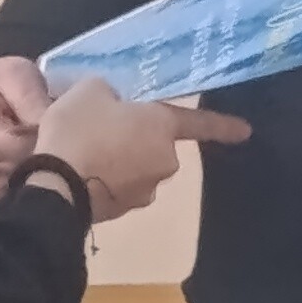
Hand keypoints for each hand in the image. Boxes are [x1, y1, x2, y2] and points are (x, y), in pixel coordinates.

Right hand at [34, 77, 249, 223]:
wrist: (55, 186)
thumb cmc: (79, 130)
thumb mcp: (88, 91)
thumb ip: (108, 93)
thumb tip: (112, 104)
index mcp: (161, 127)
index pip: (198, 123)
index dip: (223, 125)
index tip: (246, 131)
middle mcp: (164, 161)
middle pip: (153, 144)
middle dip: (133, 138)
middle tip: (98, 130)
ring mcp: (144, 190)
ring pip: (134, 167)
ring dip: (116, 161)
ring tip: (81, 153)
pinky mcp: (121, 211)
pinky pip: (116, 187)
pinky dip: (103, 180)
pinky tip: (77, 172)